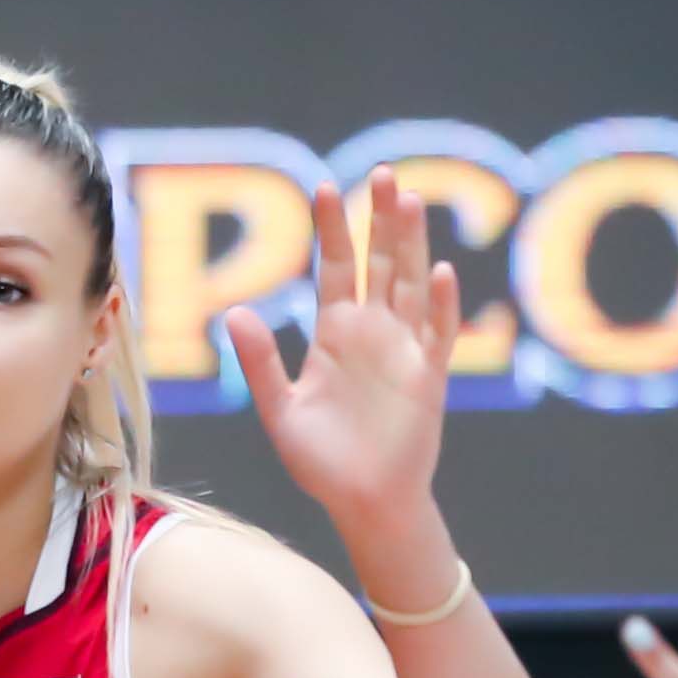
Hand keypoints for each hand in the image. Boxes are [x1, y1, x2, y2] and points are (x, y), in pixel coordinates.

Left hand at [226, 176, 463, 576]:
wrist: (364, 503)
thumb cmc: (323, 462)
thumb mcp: (281, 410)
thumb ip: (260, 361)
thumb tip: (234, 310)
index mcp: (336, 334)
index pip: (335, 268)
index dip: (331, 229)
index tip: (324, 187)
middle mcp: (373, 333)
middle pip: (381, 262)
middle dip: (380, 220)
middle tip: (383, 173)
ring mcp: (405, 351)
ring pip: (412, 284)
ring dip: (412, 245)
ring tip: (408, 201)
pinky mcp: (429, 378)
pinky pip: (438, 334)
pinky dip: (442, 305)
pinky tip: (441, 273)